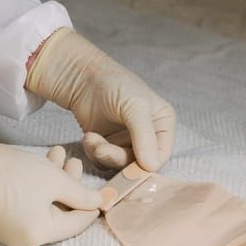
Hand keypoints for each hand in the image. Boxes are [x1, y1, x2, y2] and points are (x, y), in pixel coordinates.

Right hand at [0, 141, 99, 245]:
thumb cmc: (14, 173)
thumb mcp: (55, 180)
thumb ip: (81, 194)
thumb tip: (99, 203)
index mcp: (39, 235)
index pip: (75, 224)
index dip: (91, 206)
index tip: (102, 191)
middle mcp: (24, 239)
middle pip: (58, 214)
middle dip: (70, 186)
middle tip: (75, 162)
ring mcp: (9, 230)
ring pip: (43, 206)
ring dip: (54, 180)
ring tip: (60, 154)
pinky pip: (27, 205)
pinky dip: (37, 187)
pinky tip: (43, 162)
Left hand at [26, 29, 175, 170]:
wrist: (82, 78)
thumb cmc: (113, 84)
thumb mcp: (134, 107)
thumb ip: (144, 136)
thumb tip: (152, 167)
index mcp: (162, 124)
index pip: (160, 155)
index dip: (145, 165)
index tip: (127, 165)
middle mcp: (147, 136)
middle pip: (138, 163)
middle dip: (117, 157)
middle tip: (101, 149)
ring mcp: (126, 141)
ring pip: (119, 164)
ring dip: (103, 154)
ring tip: (91, 138)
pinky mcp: (108, 145)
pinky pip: (103, 162)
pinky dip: (94, 153)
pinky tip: (88, 136)